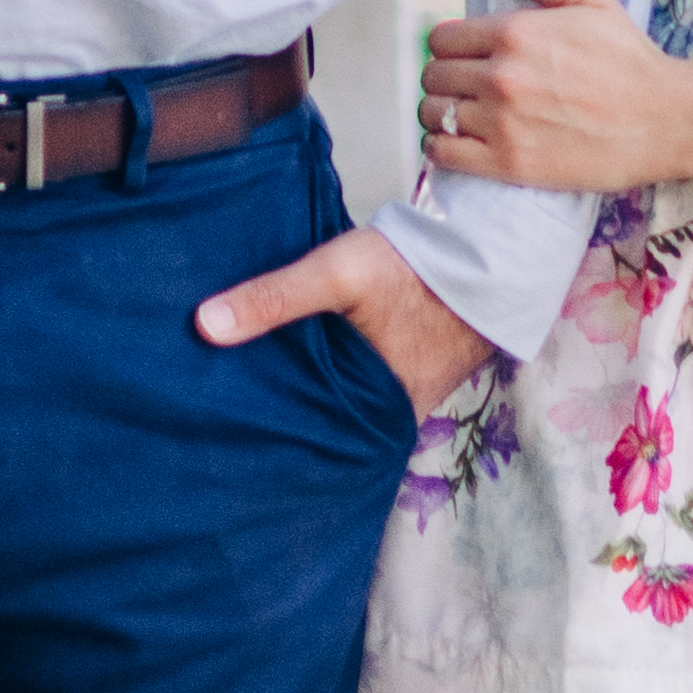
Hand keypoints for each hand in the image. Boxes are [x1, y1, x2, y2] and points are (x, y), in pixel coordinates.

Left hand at [193, 217, 485, 416]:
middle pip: (324, 426)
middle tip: (227, 413)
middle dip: (284, 419)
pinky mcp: (412, 374)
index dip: (268, 437)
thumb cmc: (416, 266)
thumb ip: (274, 298)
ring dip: (310, 397)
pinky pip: (364, 388)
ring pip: (344, 407)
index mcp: (376, 412)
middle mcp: (393, 417)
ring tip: (254, 390)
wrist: (487, 250)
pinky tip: (306, 366)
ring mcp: (407, 398)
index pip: (309, 441)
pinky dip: (336, 380)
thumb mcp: (336, 275)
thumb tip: (205, 325)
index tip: (223, 432)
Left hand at [416, 0, 692, 197]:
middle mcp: (502, 76)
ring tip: (462, 114)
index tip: (466, 55)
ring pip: (432, 113)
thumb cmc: (631, 61)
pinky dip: (441, 147)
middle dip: (445, 78)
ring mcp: (503, 122)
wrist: (665, 121)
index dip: (450, 46)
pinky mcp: (509, 163)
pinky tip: (458, 141)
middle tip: (466, 85)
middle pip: (433, 76)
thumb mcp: (591, 1)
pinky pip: (443, 153)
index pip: (442, 38)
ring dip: (441, 113)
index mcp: (515, 32)